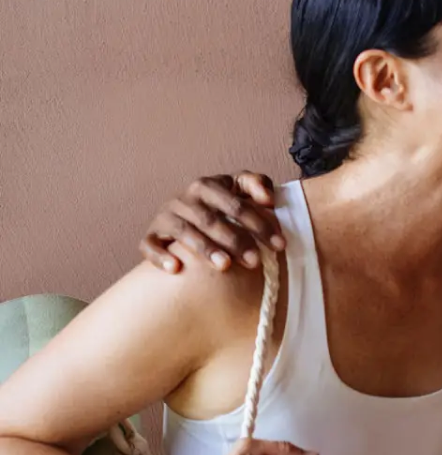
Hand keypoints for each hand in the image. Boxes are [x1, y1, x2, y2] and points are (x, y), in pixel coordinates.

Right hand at [141, 173, 282, 273]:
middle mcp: (185, 198)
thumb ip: (256, 185)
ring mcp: (165, 216)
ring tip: (225, 265)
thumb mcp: (239, 191)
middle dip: (235, 240)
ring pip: (183, 231)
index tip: (279, 245)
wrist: (184, 219)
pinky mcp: (151, 235)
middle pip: (211, 219)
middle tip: (255, 261)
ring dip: (204, 248)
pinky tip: (175, 269)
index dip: (259, 223)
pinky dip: (160, 256)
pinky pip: (149, 245)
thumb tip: (269, 198)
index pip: (236, 203)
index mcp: (209, 185)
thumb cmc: (221, 207)